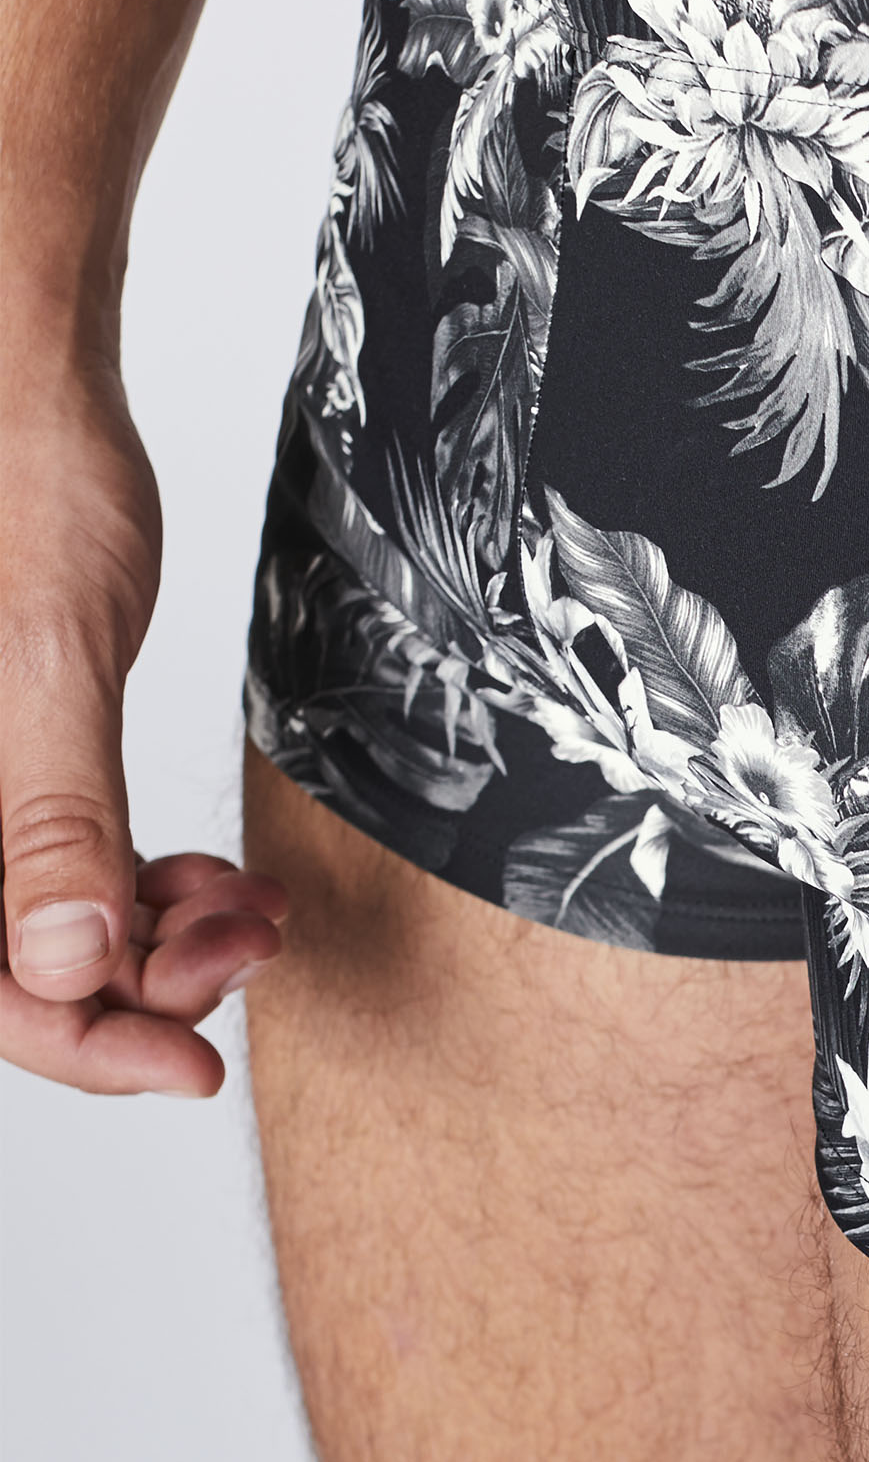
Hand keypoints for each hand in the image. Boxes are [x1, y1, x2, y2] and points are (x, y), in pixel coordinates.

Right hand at [1, 355, 284, 1093]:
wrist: (33, 397)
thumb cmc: (29, 489)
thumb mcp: (50, 659)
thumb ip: (53, 816)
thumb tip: (62, 966)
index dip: (89, 1046)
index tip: (198, 1064)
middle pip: (26, 976)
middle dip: (147, 983)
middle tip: (252, 944)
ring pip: (59, 935)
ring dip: (163, 942)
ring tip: (252, 908)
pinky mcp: (16, 775)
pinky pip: (72, 877)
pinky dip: (152, 894)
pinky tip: (221, 881)